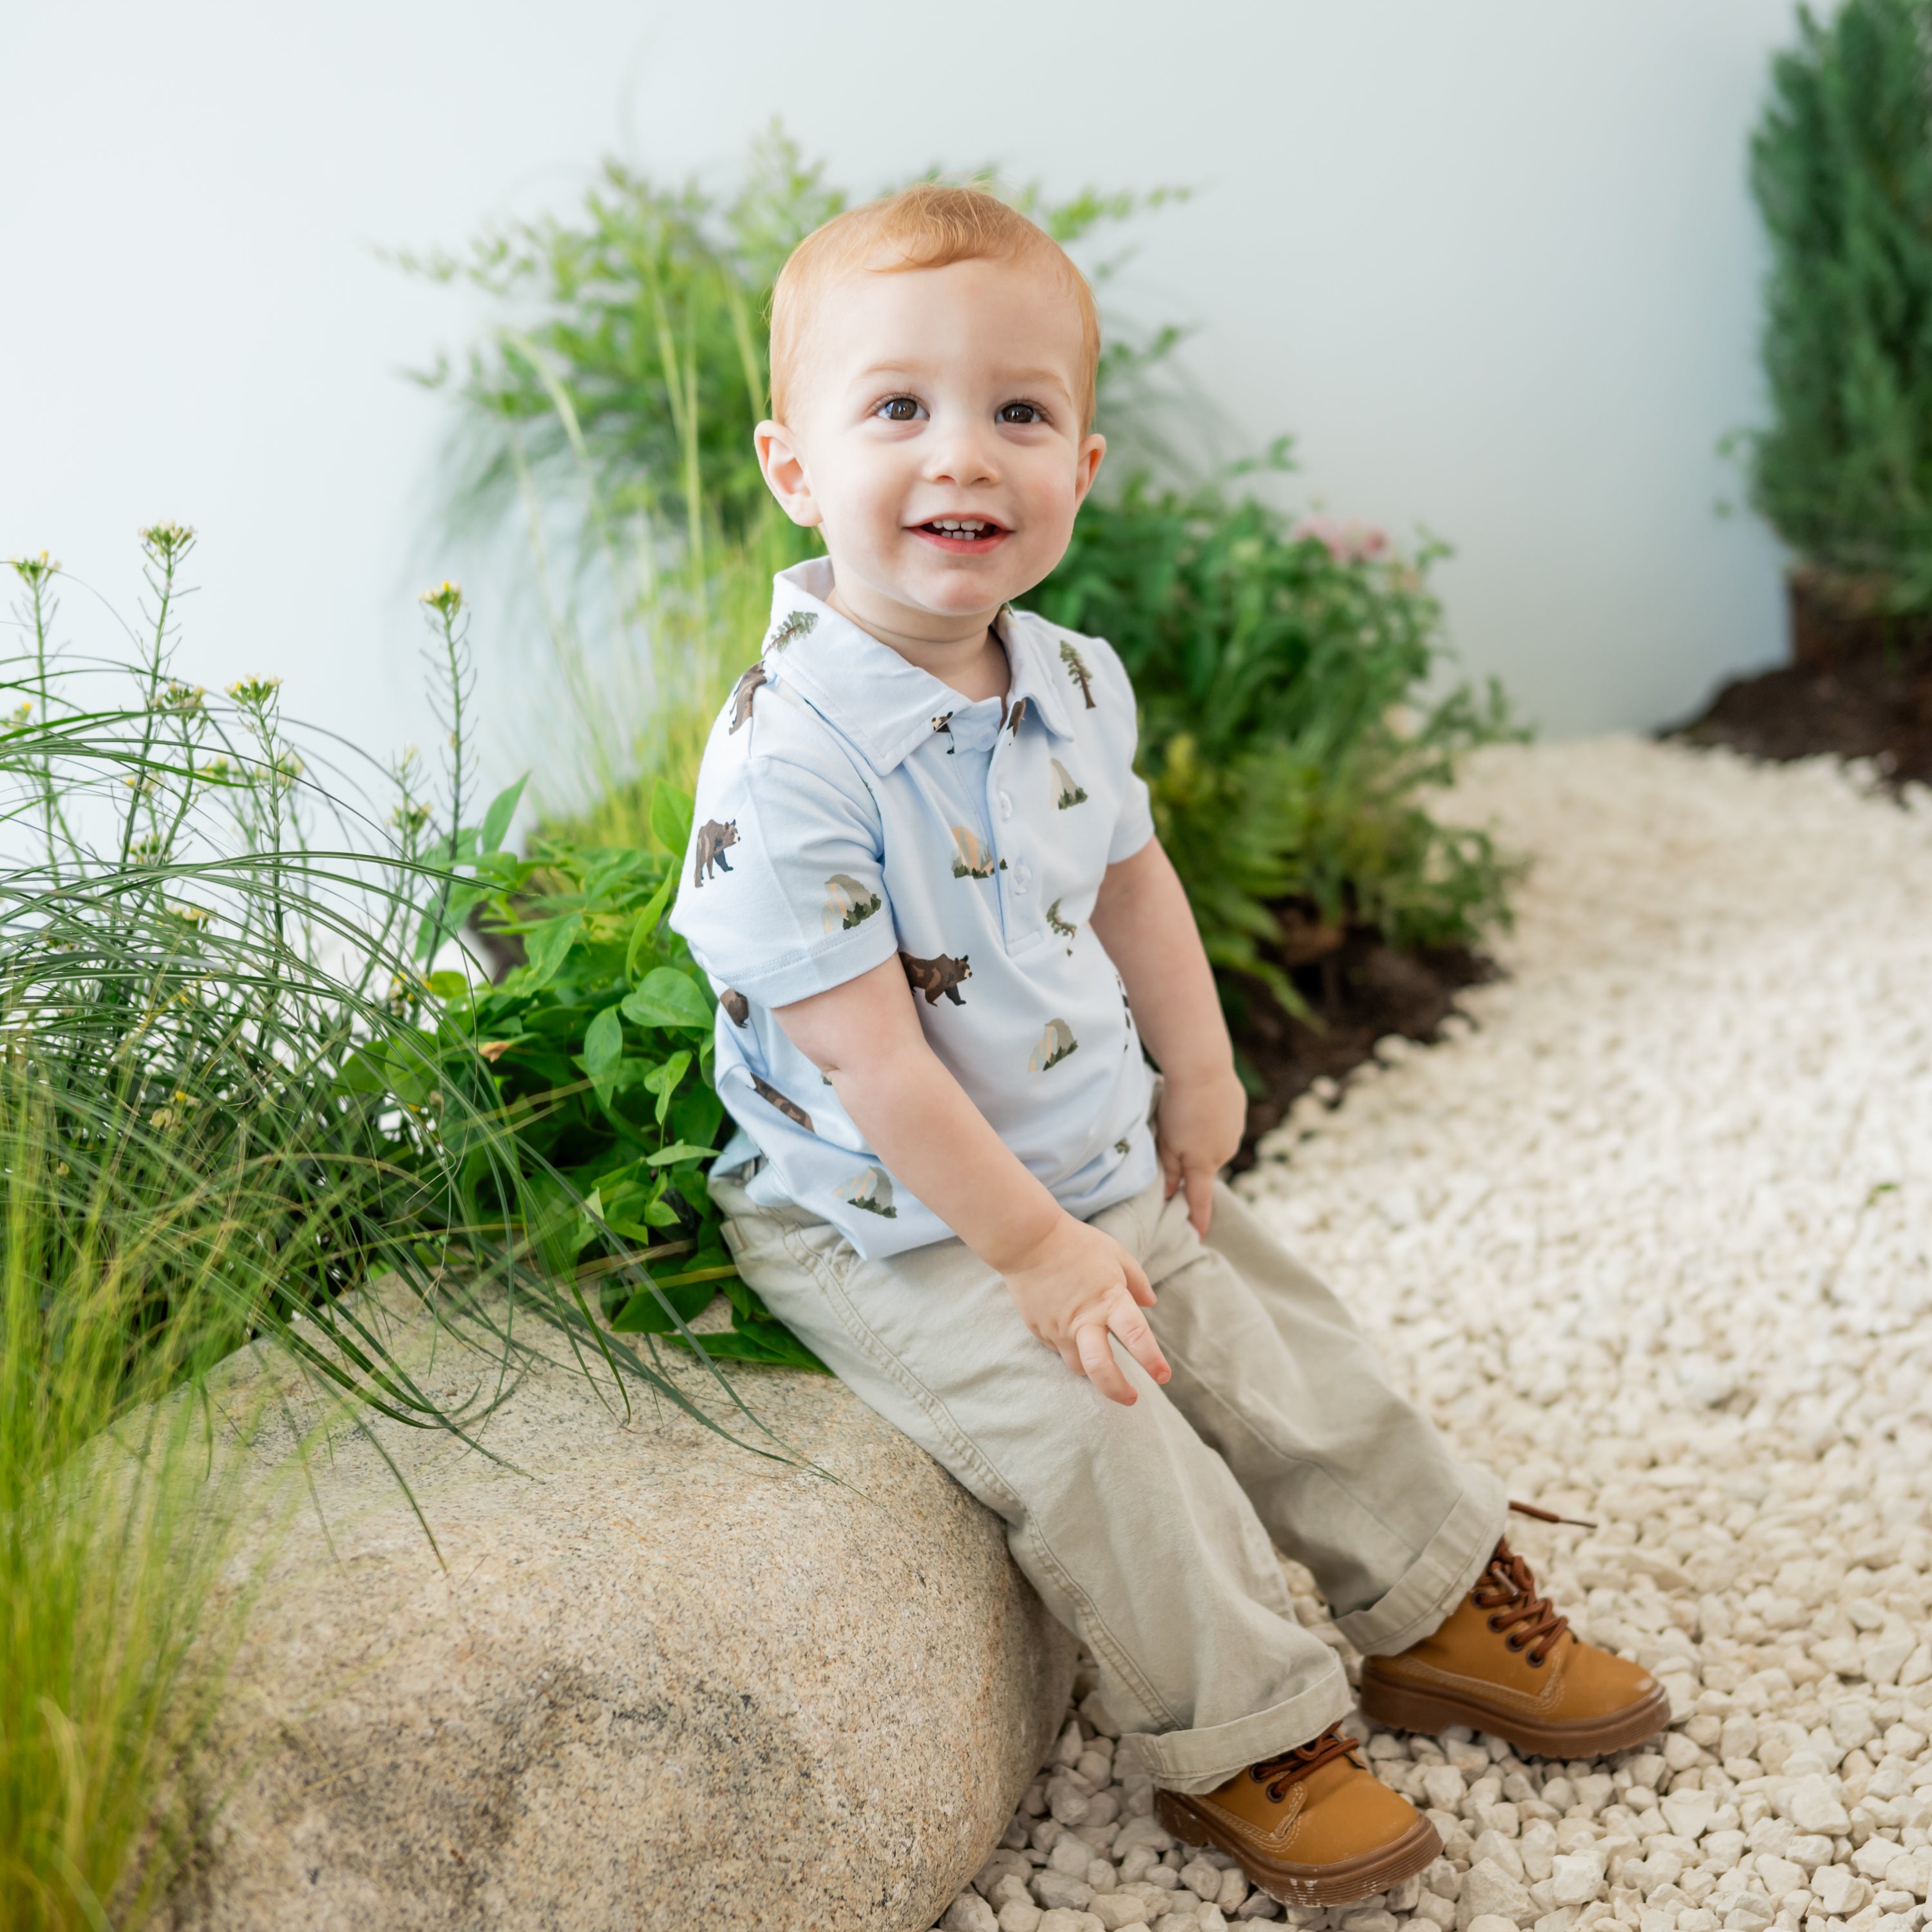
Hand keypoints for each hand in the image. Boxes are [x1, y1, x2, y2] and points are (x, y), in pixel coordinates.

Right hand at [999, 1213, 1170, 1405]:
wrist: (1026, 1239)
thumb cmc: (1075, 1243)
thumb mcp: (1114, 1253)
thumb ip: (1137, 1280)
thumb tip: (1150, 1303)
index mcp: (1108, 1300)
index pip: (1136, 1336)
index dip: (1152, 1360)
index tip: (1163, 1376)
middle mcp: (1083, 1320)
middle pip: (1101, 1368)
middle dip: (1118, 1390)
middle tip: (1131, 1398)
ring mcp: (1058, 1328)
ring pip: (1077, 1366)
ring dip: (1092, 1369)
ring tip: (1101, 1363)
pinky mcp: (1038, 1329)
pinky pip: (1057, 1348)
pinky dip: (1069, 1346)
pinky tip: (1071, 1332)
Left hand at [1156, 1064, 1247, 1237]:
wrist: (1203, 1067)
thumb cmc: (1178, 1108)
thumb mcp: (1166, 1142)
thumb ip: (1171, 1170)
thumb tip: (1172, 1194)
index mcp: (1203, 1165)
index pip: (1200, 1200)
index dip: (1199, 1219)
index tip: (1199, 1236)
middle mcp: (1224, 1152)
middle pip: (1205, 1165)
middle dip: (1193, 1160)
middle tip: (1174, 1137)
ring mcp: (1235, 1131)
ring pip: (1214, 1142)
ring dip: (1202, 1136)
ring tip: (1186, 1113)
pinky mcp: (1239, 1110)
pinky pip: (1223, 1122)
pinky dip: (1212, 1118)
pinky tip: (1201, 1102)